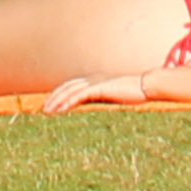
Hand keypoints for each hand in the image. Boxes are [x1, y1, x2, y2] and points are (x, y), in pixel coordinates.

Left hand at [37, 72, 156, 113]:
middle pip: (67, 86)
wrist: (147, 85)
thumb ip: (106, 100)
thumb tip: (98, 110)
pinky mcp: (100, 87)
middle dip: (53, 97)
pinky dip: (68, 101)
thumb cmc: (135, 93)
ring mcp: (96, 81)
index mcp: (95, 80)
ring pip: (70, 90)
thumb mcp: (116, 97)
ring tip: (47, 111)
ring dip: (57, 101)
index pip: (72, 86)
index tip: (50, 104)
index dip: (59, 94)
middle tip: (43, 109)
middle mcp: (93, 78)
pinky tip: (61, 109)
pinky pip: (80, 94)